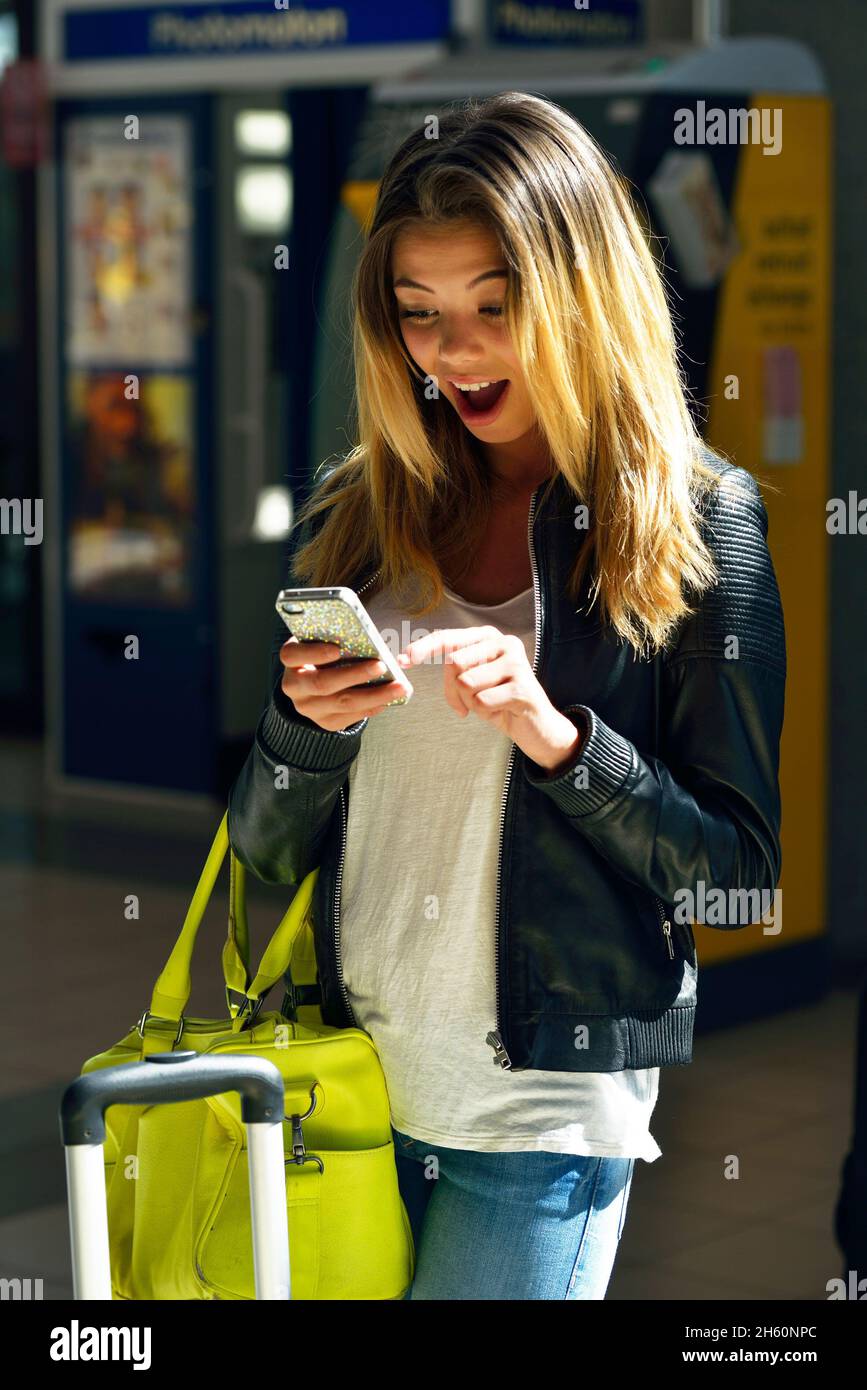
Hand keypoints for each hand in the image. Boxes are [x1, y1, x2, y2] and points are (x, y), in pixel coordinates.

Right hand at [278, 637, 412, 732]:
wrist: (315, 683)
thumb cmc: (324, 653)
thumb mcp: (323, 640)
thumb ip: (337, 636)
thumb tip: (368, 637)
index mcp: (291, 660)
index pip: (293, 655)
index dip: (314, 652)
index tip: (337, 648)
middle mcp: (294, 686)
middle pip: (323, 683)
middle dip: (355, 674)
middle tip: (381, 666)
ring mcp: (309, 708)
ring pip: (343, 703)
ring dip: (375, 695)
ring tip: (399, 686)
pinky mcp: (325, 722)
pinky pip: (352, 717)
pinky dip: (373, 706)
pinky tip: (389, 698)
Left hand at [398, 625, 582, 772]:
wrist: (537, 727)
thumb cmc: (500, 701)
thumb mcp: (473, 681)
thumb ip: (452, 667)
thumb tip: (408, 656)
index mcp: (489, 637)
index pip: (448, 638)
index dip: (423, 648)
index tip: (403, 660)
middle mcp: (505, 643)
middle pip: (455, 663)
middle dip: (453, 689)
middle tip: (465, 704)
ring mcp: (516, 663)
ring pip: (467, 683)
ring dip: (471, 701)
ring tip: (489, 703)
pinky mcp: (523, 687)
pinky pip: (482, 701)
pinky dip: (484, 712)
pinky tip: (501, 711)